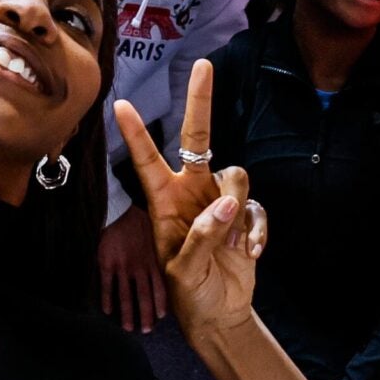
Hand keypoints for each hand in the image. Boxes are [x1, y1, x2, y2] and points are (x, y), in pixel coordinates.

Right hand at [96, 206, 167, 333]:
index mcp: (153, 260)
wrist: (117, 210)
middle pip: (144, 296)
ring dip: (128, 313)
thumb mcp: (157, 231)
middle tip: (146, 330)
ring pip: (126, 295)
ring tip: (128, 327)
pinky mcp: (106, 264)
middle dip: (145, 315)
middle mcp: (140, 267)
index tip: (161, 316)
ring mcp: (122, 267)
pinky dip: (107, 299)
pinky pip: (107, 286)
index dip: (161, 303)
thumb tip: (176, 254)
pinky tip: (107, 311)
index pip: (160, 287)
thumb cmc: (137, 219)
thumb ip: (163, 248)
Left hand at [115, 61, 267, 342]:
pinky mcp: (246, 215)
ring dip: (240, 208)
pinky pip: (258, 207)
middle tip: (203, 65)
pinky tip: (251, 254)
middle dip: (200, 102)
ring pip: (236, 174)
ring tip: (232, 245)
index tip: (122, 104)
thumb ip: (201, 236)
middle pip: (199, 138)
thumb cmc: (189, 292)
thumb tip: (226, 204)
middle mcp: (192, 192)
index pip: (147, 161)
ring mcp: (220, 201)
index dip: (136, 134)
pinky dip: (257, 231)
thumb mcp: (184, 271)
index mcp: (165, 203)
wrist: (219, 313)